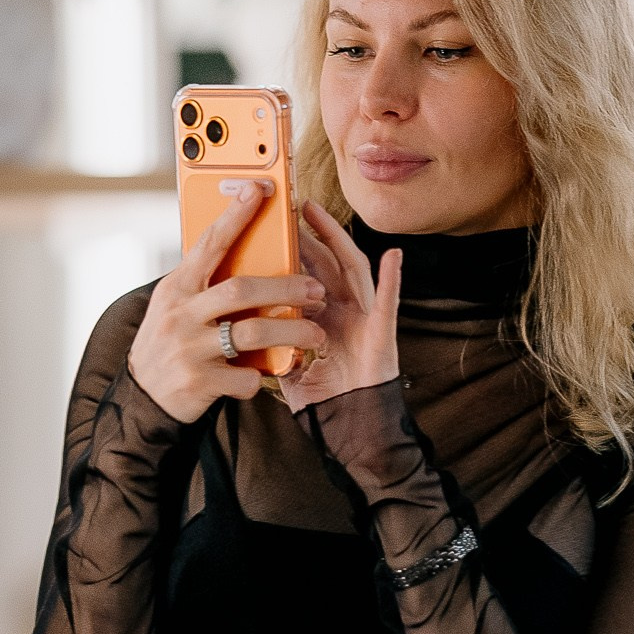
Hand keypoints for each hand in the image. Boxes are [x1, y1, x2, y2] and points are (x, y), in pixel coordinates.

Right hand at [127, 181, 327, 421]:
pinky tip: (268, 373)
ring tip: (317, 334)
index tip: (258, 190)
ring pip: (251, 334)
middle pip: (241, 291)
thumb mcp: (175, 306)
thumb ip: (203, 284)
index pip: (209, 244)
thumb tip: (244, 250)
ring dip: (290, 333)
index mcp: (177, 288)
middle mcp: (179, 314)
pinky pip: (245, 376)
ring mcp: (188, 349)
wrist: (142, 398)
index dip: (234, 217)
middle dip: (286, 288)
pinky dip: (263, 375)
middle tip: (316, 289)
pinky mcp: (198, 382)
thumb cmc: (168, 343)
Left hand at [281, 205, 400, 413]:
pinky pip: (388, 302)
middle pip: (323, 262)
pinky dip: (393, 279)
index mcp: (319, 315)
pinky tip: (393, 256)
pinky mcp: (382, 333)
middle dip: (306, 232)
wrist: (350, 427)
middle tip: (286, 205)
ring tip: (318, 213)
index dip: (288, 249)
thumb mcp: (287, 365)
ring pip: (350, 269)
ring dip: (337, 239)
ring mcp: (364, 318)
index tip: (267, 225)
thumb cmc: (323, 398)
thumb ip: (272, 342)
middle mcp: (342, 311)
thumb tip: (240, 328)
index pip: (301, 274)